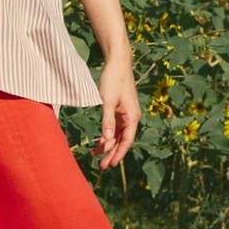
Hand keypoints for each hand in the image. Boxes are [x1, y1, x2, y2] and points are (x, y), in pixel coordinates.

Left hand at [93, 53, 139, 168]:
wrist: (117, 62)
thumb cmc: (113, 79)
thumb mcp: (107, 101)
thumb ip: (107, 121)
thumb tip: (107, 140)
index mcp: (132, 116)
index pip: (126, 141)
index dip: (119, 154)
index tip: (111, 164)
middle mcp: (131, 117)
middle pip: (122, 140)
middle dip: (112, 153)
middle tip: (101, 166)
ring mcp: (126, 113)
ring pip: (118, 134)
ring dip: (108, 144)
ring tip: (96, 155)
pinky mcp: (120, 109)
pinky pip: (115, 126)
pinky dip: (107, 134)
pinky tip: (99, 141)